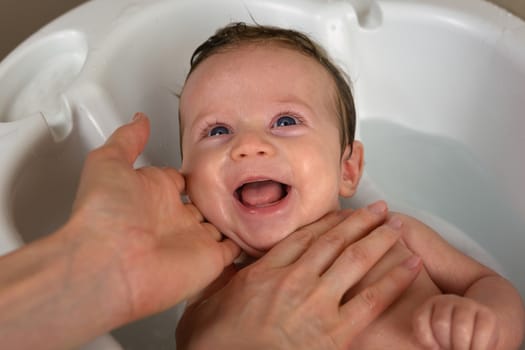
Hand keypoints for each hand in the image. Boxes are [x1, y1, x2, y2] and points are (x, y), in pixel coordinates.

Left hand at [69, 113, 239, 320]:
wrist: (111, 266)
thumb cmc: (104, 215)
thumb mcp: (108, 163)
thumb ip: (128, 139)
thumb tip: (140, 119)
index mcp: (154, 194)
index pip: (180, 180)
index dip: (194, 172)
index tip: (210, 163)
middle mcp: (173, 218)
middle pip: (202, 202)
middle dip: (218, 193)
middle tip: (240, 179)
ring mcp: (193, 239)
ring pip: (219, 224)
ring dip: (233, 215)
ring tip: (256, 199)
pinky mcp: (210, 259)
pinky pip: (234, 249)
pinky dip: (245, 240)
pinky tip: (256, 228)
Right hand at [176, 203, 421, 349]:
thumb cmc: (215, 346)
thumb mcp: (204, 306)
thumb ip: (218, 282)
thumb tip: (221, 266)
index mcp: (264, 272)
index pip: (303, 237)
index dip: (326, 222)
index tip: (341, 213)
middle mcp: (294, 280)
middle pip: (333, 241)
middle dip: (359, 222)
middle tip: (377, 209)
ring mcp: (316, 303)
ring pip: (355, 259)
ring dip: (379, 239)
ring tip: (395, 225)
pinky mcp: (335, 332)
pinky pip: (372, 298)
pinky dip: (394, 278)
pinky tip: (410, 264)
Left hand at [413, 294, 499, 349]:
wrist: (477, 330)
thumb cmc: (447, 340)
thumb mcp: (432, 338)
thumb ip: (427, 341)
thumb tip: (434, 347)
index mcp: (428, 306)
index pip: (420, 318)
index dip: (425, 338)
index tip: (434, 347)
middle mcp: (446, 301)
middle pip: (441, 323)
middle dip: (445, 343)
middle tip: (450, 348)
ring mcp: (467, 305)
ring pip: (461, 328)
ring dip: (462, 347)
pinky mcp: (487, 315)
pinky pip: (482, 332)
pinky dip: (478, 347)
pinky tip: (475, 349)